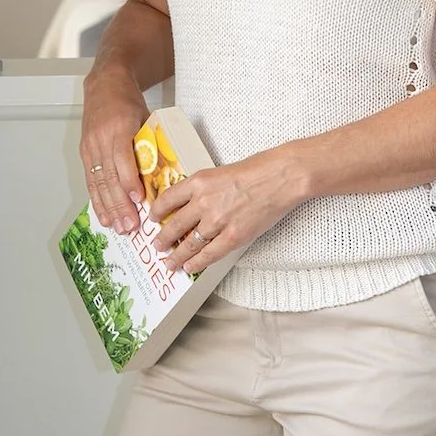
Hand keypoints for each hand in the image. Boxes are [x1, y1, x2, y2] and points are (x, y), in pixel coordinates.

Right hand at [80, 65, 149, 234]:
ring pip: (98, 182)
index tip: (139, 200)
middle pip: (109, 177)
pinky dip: (97, 200)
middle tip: (130, 225)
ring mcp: (90, 146)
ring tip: (118, 227)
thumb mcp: (145, 116)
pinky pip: (90, 180)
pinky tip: (104, 215)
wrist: (104, 84)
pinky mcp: (84, 152)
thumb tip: (164, 171)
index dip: (129, 182)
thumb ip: (150, 142)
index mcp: (119, 127)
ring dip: (108, 207)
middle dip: (119, 204)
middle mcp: (101, 139)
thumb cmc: (128, 100)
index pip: (122, 159)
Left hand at [150, 148, 305, 274]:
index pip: (168, 199)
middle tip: (157, 245)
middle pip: (174, 225)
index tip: (153, 217)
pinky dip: (196, 263)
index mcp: (199, 181)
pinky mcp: (233, 236)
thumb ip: (206, 188)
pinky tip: (189, 267)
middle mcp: (203, 201)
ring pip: (188, 244)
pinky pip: (208, 255)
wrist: (281, 176)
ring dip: (175, 256)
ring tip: (169, 262)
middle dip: (162, 238)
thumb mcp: (222, 171)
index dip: (157, 211)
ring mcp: (217, 221)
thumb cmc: (258, 169)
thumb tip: (196, 203)